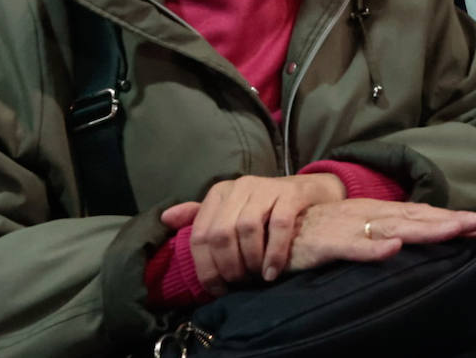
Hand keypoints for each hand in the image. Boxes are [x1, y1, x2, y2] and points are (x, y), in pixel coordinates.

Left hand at [161, 173, 345, 294]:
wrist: (310, 193)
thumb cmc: (267, 210)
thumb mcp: (231, 211)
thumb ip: (201, 217)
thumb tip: (166, 218)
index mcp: (220, 193)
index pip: (199, 235)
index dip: (205, 268)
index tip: (218, 289)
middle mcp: (240, 186)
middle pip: (221, 233)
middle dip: (228, 266)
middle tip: (240, 284)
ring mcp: (267, 187)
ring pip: (247, 228)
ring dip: (250, 260)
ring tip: (257, 278)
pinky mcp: (291, 193)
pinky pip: (279, 226)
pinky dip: (274, 253)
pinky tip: (273, 272)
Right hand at [286, 199, 475, 272]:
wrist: (273, 227)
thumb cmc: (317, 230)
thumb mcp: (355, 227)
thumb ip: (382, 231)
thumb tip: (413, 236)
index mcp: (375, 211)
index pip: (418, 213)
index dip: (448, 217)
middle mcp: (368, 215)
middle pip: (415, 217)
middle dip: (448, 220)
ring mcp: (349, 227)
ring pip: (394, 228)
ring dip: (425, 229)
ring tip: (454, 230)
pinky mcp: (328, 243)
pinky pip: (353, 247)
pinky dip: (374, 249)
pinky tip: (394, 248)